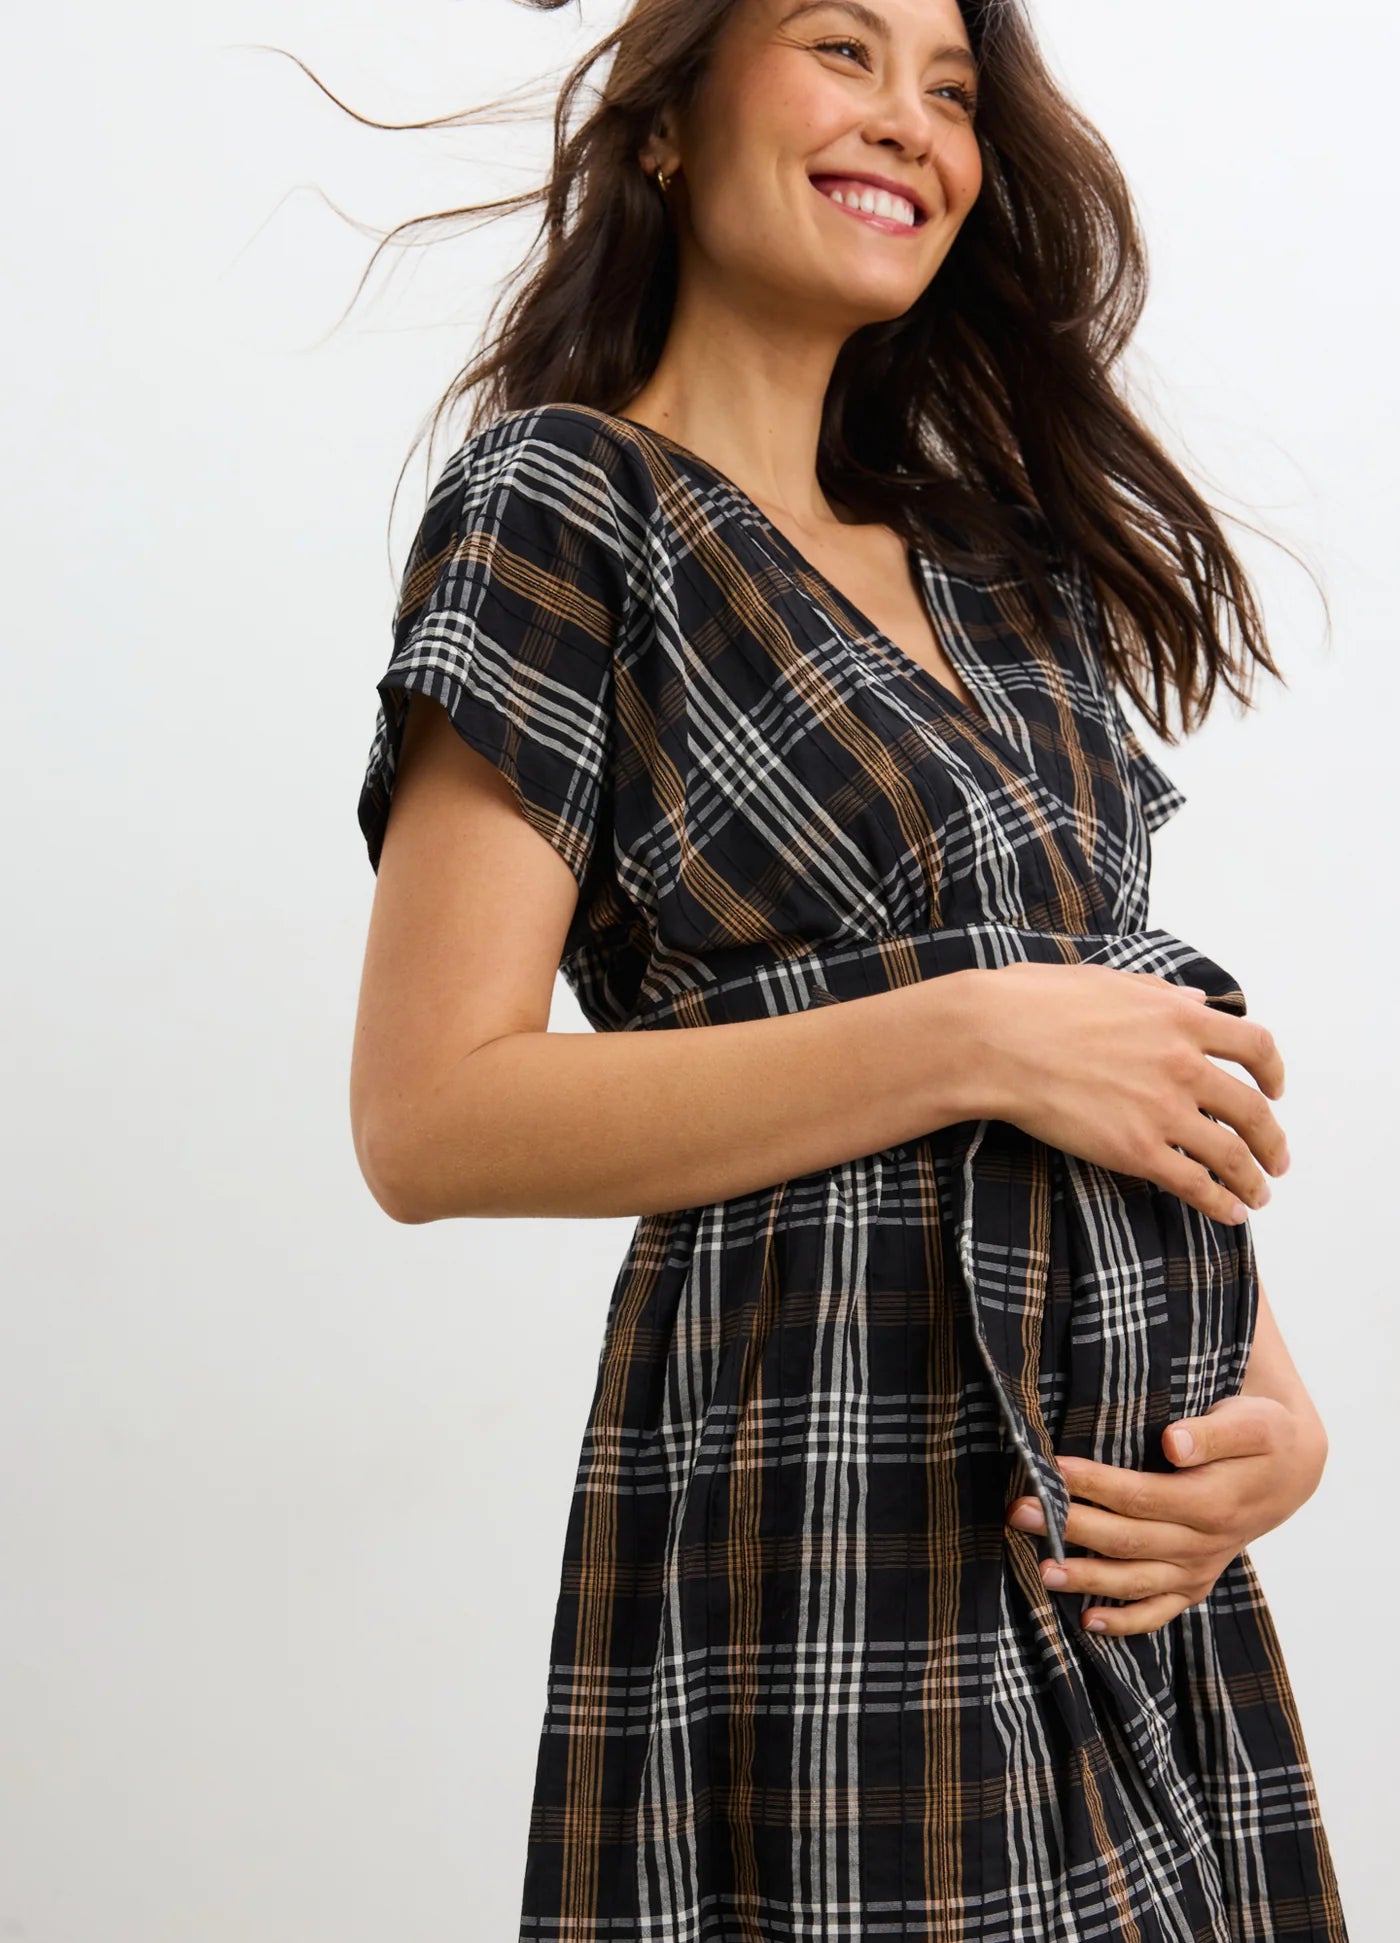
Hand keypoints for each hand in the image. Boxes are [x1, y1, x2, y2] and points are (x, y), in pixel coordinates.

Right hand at [969, 962, 1290, 1226]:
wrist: (994, 1040)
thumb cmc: (1036, 1004)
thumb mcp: (1107, 980)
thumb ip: (1160, 992)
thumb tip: (1196, 1000)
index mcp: (1180, 1017)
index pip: (1256, 1046)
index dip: (1274, 1072)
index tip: (1275, 1089)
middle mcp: (1183, 1063)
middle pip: (1253, 1110)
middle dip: (1272, 1141)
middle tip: (1277, 1160)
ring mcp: (1162, 1109)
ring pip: (1232, 1154)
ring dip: (1253, 1180)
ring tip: (1259, 1196)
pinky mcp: (1135, 1150)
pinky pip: (1194, 1183)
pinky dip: (1219, 1202)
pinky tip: (1229, 1213)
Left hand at [1004, 1393, 1328, 1636]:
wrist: (1289, 1471)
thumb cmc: (1262, 1435)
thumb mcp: (1250, 1423)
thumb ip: (1212, 1434)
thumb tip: (1173, 1443)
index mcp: (1214, 1502)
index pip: (1142, 1497)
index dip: (1096, 1486)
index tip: (1053, 1469)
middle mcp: (1204, 1544)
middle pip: (1127, 1540)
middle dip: (1070, 1528)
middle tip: (1020, 1513)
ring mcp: (1197, 1569)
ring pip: (1135, 1581)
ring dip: (1086, 1579)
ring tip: (1040, 1571)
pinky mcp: (1193, 1583)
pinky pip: (1159, 1612)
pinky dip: (1124, 1623)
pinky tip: (1086, 1623)